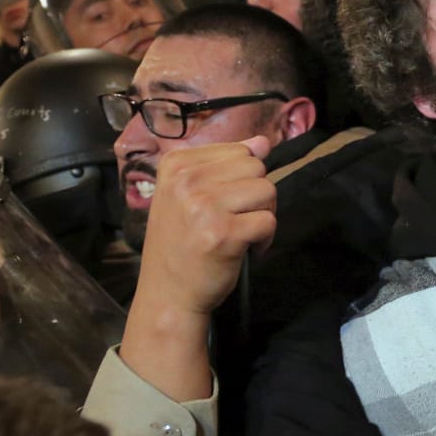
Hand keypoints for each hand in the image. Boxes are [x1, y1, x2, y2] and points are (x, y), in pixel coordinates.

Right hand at [121, 135, 274, 400]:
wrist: (167, 294)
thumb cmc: (180, 243)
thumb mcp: (190, 195)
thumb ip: (224, 166)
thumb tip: (263, 142)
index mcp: (175, 164)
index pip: (239, 151)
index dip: (242, 178)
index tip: (224, 203)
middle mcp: (186, 180)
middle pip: (256, 168)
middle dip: (256, 195)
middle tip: (235, 220)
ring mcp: (204, 206)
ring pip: (267, 190)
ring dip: (262, 215)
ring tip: (240, 233)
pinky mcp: (223, 233)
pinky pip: (269, 221)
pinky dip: (265, 239)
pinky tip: (245, 250)